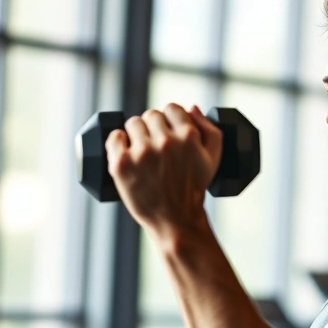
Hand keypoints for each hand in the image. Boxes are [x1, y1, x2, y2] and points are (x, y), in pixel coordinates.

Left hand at [104, 103, 222, 233]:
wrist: (175, 220)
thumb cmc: (193, 189)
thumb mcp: (213, 159)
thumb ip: (210, 129)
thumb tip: (192, 108)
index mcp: (188, 136)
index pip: (171, 108)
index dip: (170, 120)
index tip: (167, 133)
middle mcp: (165, 142)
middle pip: (150, 115)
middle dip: (153, 128)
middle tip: (155, 147)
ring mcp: (142, 153)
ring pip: (132, 123)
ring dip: (135, 134)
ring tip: (141, 152)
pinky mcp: (122, 164)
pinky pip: (114, 137)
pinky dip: (118, 142)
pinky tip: (126, 152)